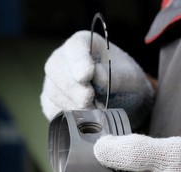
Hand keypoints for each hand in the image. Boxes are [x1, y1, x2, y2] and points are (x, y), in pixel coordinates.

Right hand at [40, 31, 154, 129]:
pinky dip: (68, 117)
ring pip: (53, 92)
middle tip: (91, 101)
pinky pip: (52, 109)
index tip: (86, 76)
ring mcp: (54, 80)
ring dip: (74, 106)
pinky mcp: (51, 101)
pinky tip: (85, 119)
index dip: (78, 61)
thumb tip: (96, 74)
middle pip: (55, 69)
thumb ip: (115, 75)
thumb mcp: (130, 76)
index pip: (74, 47)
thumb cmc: (125, 81)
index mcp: (84, 43)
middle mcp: (63, 58)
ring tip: (96, 112)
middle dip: (74, 89)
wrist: (122, 100)